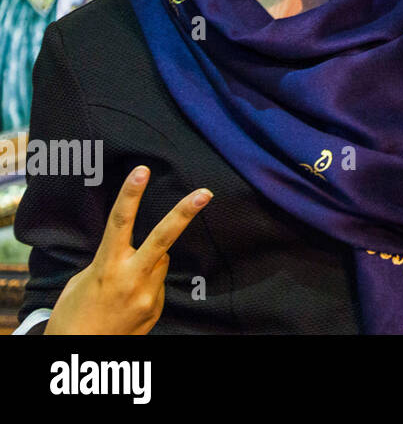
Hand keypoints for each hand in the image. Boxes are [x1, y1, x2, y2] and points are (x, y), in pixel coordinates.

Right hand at [45, 166, 211, 334]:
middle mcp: (132, 278)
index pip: (120, 223)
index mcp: (107, 267)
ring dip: (149, 262)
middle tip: (205, 193)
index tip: (141, 171)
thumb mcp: (83, 282)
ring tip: (124, 284)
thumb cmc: (74, 316)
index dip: (130, 195)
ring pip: (160, 262)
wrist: (81, 354)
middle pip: (163, 238)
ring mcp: (148, 294)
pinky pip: (157, 284)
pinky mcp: (156, 308)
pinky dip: (147, 284)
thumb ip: (110, 261)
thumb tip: (132, 252)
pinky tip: (129, 300)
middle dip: (184, 213)